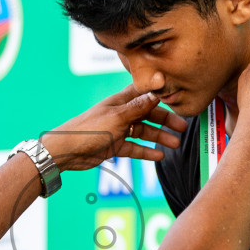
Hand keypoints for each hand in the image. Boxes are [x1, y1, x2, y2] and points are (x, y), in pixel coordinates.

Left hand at [40, 83, 186, 171]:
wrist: (67, 150)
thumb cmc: (88, 129)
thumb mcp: (117, 117)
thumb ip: (138, 108)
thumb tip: (156, 94)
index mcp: (120, 101)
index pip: (144, 94)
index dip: (160, 96)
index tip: (177, 99)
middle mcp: (121, 114)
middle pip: (148, 115)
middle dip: (165, 121)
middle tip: (183, 128)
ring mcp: (118, 130)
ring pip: (144, 132)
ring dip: (159, 137)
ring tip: (175, 144)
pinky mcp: (115, 146)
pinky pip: (135, 148)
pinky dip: (146, 151)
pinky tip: (159, 156)